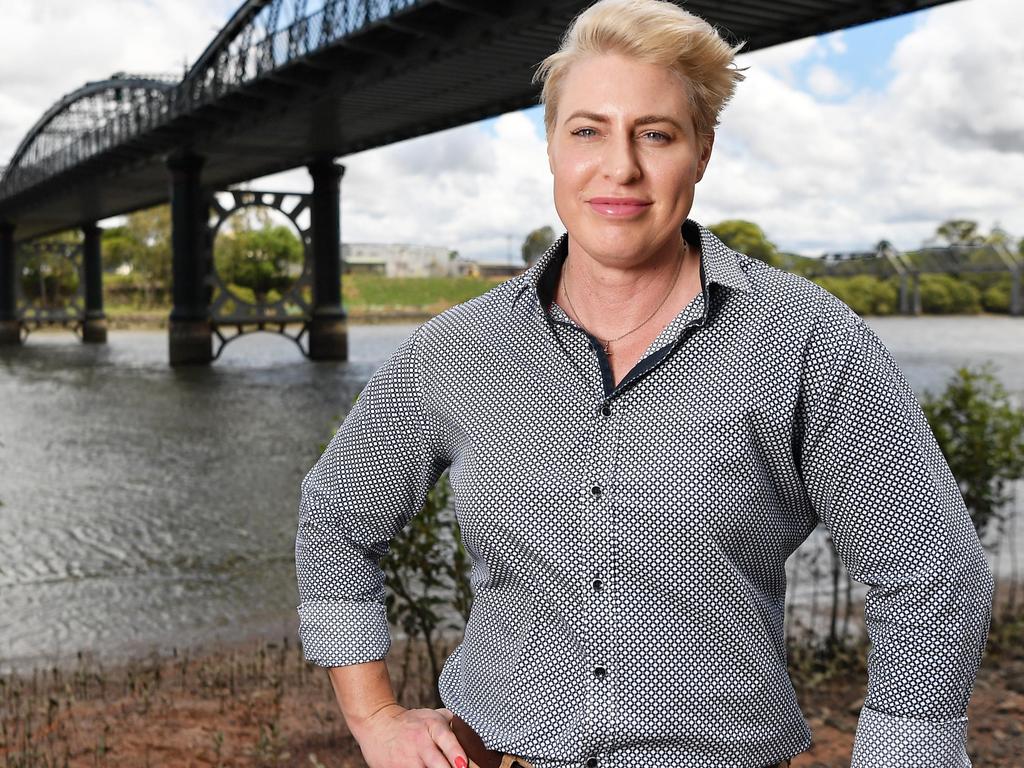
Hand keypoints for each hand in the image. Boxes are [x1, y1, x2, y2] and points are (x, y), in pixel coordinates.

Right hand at [352, 703, 467, 767]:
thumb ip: (453, 724)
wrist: (377, 723)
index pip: (446, 739)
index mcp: (432, 726)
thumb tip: (475, 735)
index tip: (463, 764)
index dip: (455, 753)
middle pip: (437, 764)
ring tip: (436, 767)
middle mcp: (420, 743)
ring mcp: (407, 760)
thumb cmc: (411, 722)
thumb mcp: (432, 715)